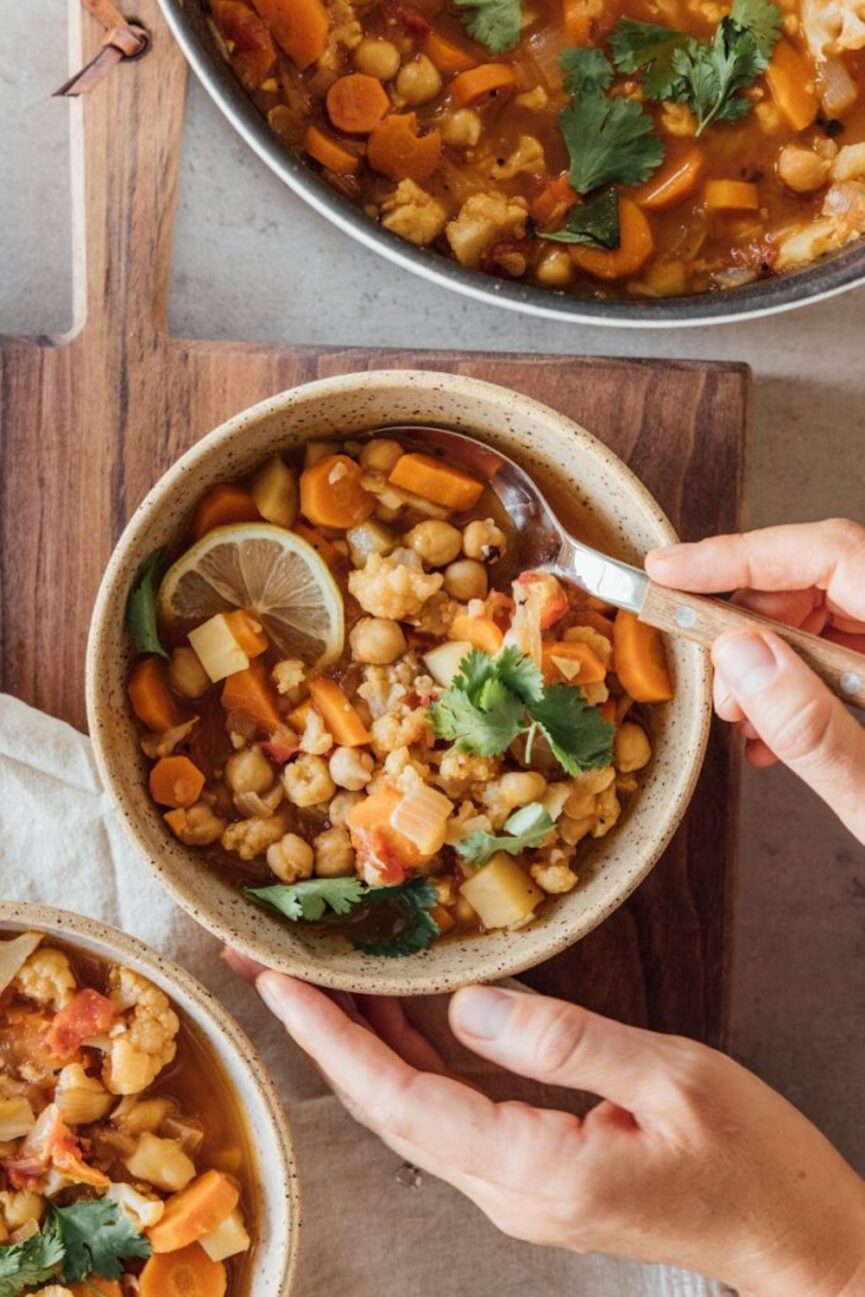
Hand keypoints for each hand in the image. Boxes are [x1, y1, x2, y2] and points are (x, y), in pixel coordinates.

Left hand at [226, 956, 864, 1296]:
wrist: (792, 1238)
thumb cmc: (752, 1160)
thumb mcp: (672, 1079)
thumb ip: (564, 1040)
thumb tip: (467, 1002)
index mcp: (536, 1168)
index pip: (400, 1098)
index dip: (330, 1039)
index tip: (279, 985)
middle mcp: (507, 1188)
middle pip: (385, 1105)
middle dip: (321, 1033)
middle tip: (272, 965)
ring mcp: (515, 1186)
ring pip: (411, 1108)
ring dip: (361, 1040)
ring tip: (322, 972)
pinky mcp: (532, 1172)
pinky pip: (450, 1109)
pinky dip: (413, 1054)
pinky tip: (404, 1007)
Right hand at [645, 519, 864, 842]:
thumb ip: (809, 723)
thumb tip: (737, 654)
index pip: (833, 553)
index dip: (743, 553)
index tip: (673, 570)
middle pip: (825, 577)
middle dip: (752, 621)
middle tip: (712, 673)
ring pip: (828, 615)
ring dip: (769, 659)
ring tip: (743, 717)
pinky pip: (844, 654)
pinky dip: (798, 684)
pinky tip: (774, 733)